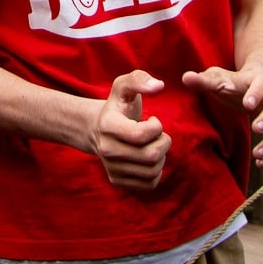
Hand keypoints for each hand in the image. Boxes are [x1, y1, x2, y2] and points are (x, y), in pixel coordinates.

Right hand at [91, 70, 171, 190]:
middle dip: (163, 142)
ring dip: (161, 156)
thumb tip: (159, 86)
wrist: (98, 129)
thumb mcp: (124, 86)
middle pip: (150, 156)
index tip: (154, 120)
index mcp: (107, 125)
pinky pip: (149, 183)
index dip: (156, 127)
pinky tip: (149, 158)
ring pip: (152, 171)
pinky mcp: (117, 181)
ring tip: (153, 145)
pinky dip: (156, 171)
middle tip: (158, 134)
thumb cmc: (117, 106)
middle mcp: (106, 150)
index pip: (140, 135)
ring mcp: (111, 168)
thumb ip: (140, 80)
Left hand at [182, 62, 262, 166]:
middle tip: (256, 129)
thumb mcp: (218, 79)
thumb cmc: (235, 82)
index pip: (262, 81)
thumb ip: (203, 80)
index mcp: (258, 78)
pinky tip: (262, 163)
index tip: (247, 105)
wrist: (260, 81)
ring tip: (257, 155)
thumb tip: (186, 78)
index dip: (257, 92)